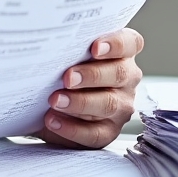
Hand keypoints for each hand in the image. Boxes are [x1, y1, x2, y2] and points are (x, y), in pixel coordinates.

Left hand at [38, 28, 143, 149]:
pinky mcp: (109, 131)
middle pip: (118, 74)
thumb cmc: (62, 68)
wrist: (47, 100)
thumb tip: (49, 44)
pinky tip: (53, 120)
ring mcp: (121, 106)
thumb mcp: (67, 54)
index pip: (130, 43)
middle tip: (68, 77)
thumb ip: (67, 47)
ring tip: (55, 100)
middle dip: (92, 75)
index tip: (95, 47)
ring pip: (108, 104)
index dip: (115, 44)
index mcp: (122, 53)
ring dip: (80, 102)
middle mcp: (127, 78)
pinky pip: (94, 133)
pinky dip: (72, 128)